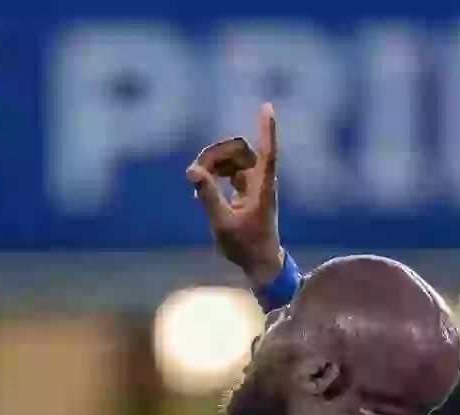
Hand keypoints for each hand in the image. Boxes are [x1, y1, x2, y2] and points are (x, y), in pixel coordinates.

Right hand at [186, 103, 283, 286]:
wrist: (259, 262)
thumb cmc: (245, 245)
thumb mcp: (222, 223)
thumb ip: (207, 196)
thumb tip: (192, 171)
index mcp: (262, 187)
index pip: (267, 151)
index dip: (266, 129)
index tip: (267, 106)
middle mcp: (260, 179)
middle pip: (239, 149)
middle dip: (215, 154)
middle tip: (195, 174)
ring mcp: (254, 183)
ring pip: (232, 157)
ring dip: (212, 163)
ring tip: (197, 184)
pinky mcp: (246, 188)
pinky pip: (229, 168)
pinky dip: (214, 173)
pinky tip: (201, 188)